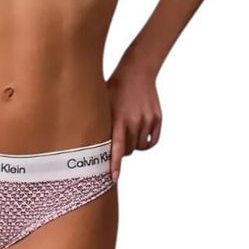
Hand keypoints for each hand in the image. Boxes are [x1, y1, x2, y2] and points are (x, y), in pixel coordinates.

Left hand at [106, 63, 161, 182]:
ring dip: (133, 146)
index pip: (117, 147)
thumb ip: (100, 122)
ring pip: (140, 147)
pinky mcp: (157, 119)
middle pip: (128, 150)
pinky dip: (145, 142)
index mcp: (118, 118)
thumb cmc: (115, 86)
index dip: (115, 164)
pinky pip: (152, 141)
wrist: (137, 71)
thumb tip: (90, 144)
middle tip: (117, 141)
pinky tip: (139, 135)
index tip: (113, 177)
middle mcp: (135, 121)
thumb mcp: (103, 102)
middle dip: (122, 151)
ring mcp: (148, 120)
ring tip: (127, 132)